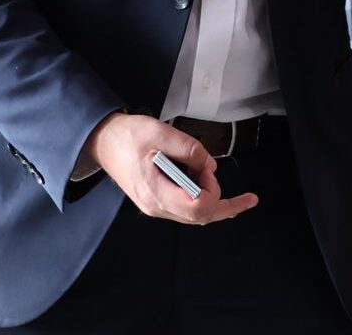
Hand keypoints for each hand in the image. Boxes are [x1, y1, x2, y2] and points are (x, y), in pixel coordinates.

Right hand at [86, 113, 256, 224]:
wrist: (104, 141)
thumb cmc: (126, 137)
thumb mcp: (160, 133)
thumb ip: (189, 148)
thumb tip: (209, 164)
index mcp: (156, 192)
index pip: (196, 207)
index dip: (211, 190)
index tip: (206, 168)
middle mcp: (157, 206)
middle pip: (201, 217)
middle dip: (226, 206)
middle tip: (247, 198)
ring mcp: (157, 206)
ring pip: (196, 217)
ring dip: (218, 207)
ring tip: (241, 201)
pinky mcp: (158, 200)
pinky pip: (187, 209)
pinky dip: (206, 204)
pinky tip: (218, 200)